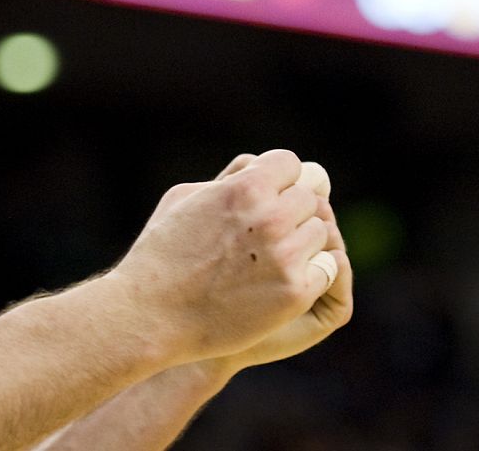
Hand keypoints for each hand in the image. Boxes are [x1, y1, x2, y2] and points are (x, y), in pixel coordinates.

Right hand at [107, 149, 337, 366]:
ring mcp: (285, 256)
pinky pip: (327, 270)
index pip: (292, 165)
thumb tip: (258, 165)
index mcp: (245, 188)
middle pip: (311, 199)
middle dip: (293, 212)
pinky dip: (313, 274)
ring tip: (276, 259)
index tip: (270, 198)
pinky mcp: (294, 293)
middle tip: (272, 233)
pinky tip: (286, 281)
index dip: (281, 180)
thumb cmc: (161, 253)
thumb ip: (229, 178)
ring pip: (322, 234)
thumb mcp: (184, 197)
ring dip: (304, 243)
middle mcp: (270, 217)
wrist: (151, 314)